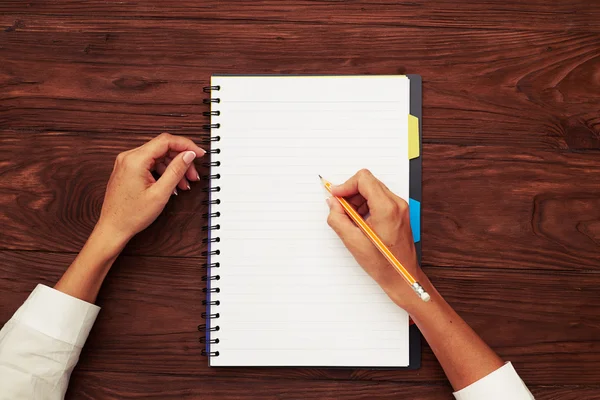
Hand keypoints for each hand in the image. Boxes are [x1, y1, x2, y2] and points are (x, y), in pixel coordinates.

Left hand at [97, 133, 205, 246]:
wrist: (113, 228)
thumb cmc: (131, 215)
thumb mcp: (160, 193)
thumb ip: (176, 170)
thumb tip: (188, 154)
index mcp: (135, 160)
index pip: (166, 141)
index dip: (186, 145)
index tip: (199, 153)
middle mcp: (128, 157)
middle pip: (163, 149)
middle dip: (181, 160)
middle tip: (193, 174)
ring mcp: (127, 163)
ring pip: (158, 157)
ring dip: (174, 168)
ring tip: (184, 184)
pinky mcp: (128, 170)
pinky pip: (150, 164)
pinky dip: (163, 172)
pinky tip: (172, 185)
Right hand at [326, 169, 423, 312]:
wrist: (402, 277)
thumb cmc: (383, 264)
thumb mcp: (353, 241)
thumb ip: (338, 218)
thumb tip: (332, 203)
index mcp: (386, 208)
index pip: (364, 179)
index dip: (345, 185)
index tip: (335, 195)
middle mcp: (397, 204)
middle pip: (368, 182)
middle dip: (351, 193)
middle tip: (340, 208)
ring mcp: (400, 207)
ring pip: (373, 189)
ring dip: (358, 199)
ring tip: (351, 219)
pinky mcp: (400, 212)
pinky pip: (380, 199)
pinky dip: (366, 205)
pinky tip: (361, 221)